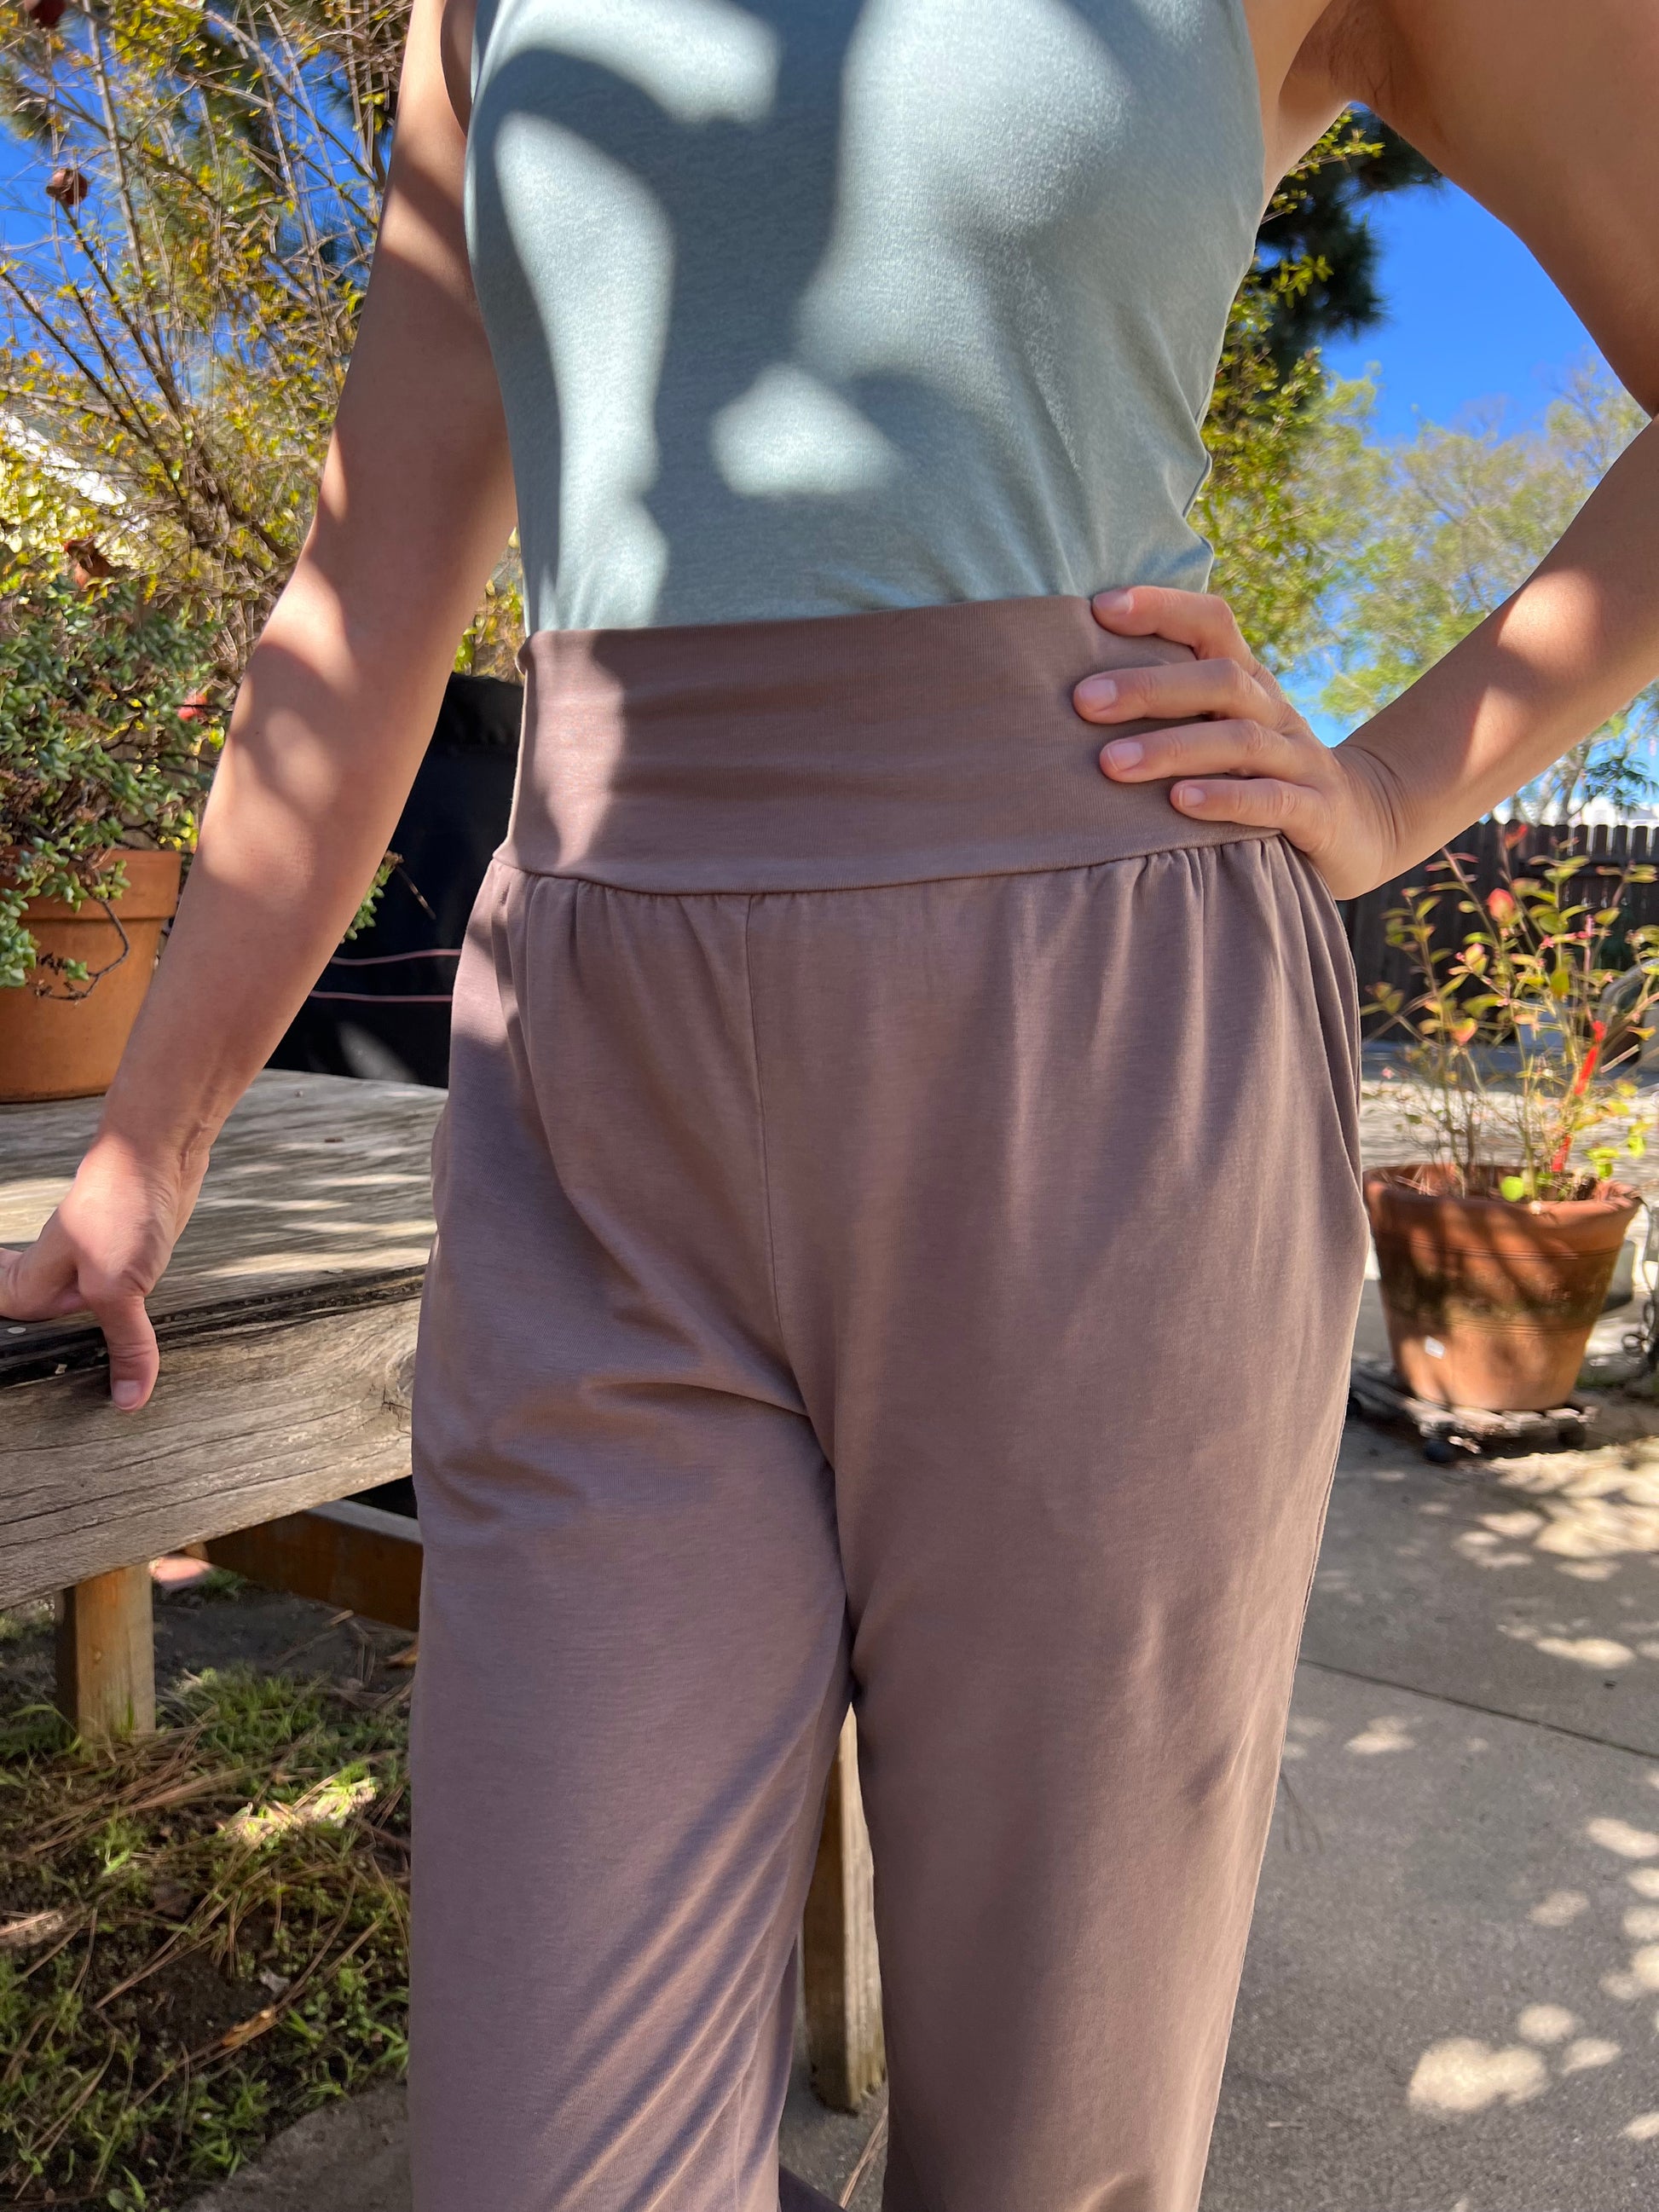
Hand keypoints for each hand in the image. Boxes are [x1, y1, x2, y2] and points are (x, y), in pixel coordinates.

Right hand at [0, 1134, 205, 1409]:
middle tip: (43, 1390)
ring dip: (88, 1339)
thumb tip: (127, 1402)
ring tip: (99, 1379)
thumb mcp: (117, 1287)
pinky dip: (124, 1323)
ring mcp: (90, 1266)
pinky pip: (118, 1302)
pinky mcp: (126, 1260)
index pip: (5, 1317)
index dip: (7, 1341)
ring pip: (78, 1314)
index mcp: (33, 1285)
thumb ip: (124, 1345)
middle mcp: (55, 1277)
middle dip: (41, 1347)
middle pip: (35, 1323)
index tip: (27, 1345)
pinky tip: (134, 1342)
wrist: (159, 1150)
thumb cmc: (119, 1205)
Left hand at [1074, 587, 1404, 899]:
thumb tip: (1074, 691)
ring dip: (1172, 748)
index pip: (1212, 622)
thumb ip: (1170, 708)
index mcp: (1248, 683)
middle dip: (1149, 687)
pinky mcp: (1317, 813)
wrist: (1359, 826)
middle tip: (1084, 703)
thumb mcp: (1221, 732)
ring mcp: (1300, 760)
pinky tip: (1179, 803)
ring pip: (1239, 740)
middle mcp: (1275, 711)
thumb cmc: (1258, 776)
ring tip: (1111, 764)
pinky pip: (1271, 800)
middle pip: (1218, 680)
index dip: (1162, 607)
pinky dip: (1226, 799)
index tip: (1099, 608)